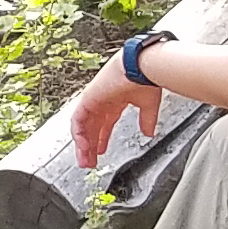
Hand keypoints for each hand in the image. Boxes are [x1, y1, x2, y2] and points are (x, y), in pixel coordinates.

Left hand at [68, 52, 161, 168]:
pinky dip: (79, 134)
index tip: (101, 151)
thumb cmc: (147, 78)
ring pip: (83, 126)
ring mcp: (93, 99)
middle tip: (89, 162)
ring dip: (83, 145)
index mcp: (116, 100)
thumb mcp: (148, 105)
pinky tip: (83, 147)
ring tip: (85, 161)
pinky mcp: (87, 98)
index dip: (102, 138)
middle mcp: (103, 100)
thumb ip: (147, 120)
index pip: (104, 123)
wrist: (143, 66)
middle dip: (90, 146)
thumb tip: (149, 133)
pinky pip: (78, 120)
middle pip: (91, 127)